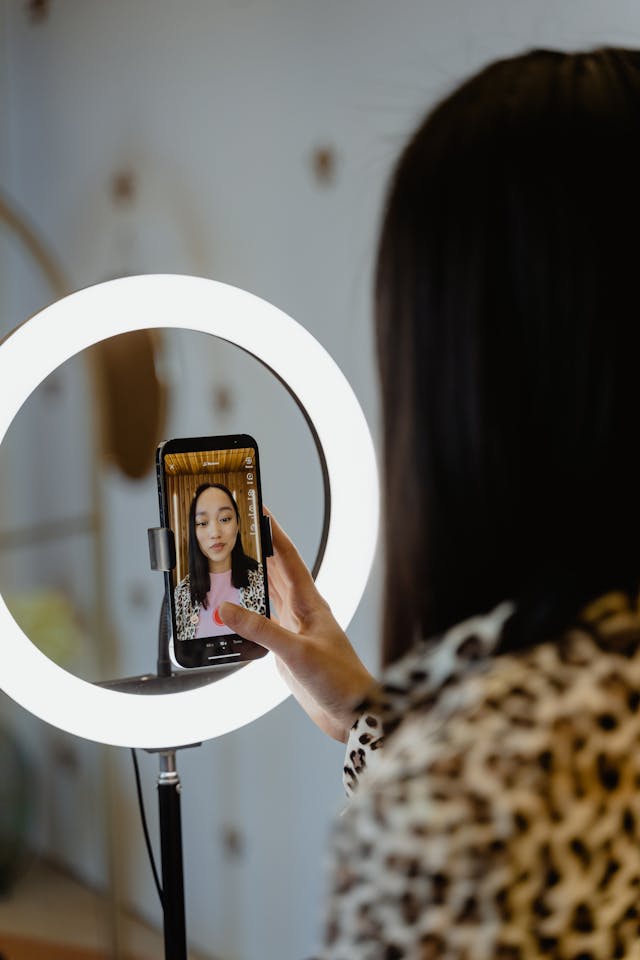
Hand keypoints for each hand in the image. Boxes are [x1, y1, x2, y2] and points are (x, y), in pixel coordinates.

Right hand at [220, 511, 375, 741]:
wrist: (355, 712)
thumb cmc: (341, 679)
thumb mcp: (297, 652)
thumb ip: (261, 631)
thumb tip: (227, 610)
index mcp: (310, 602)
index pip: (287, 557)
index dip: (273, 532)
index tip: (258, 511)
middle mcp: (302, 611)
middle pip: (275, 571)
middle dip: (257, 550)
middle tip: (235, 531)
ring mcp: (295, 629)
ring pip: (269, 594)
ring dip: (251, 579)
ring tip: (228, 562)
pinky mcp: (288, 649)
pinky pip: (263, 622)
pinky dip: (247, 613)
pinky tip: (234, 611)